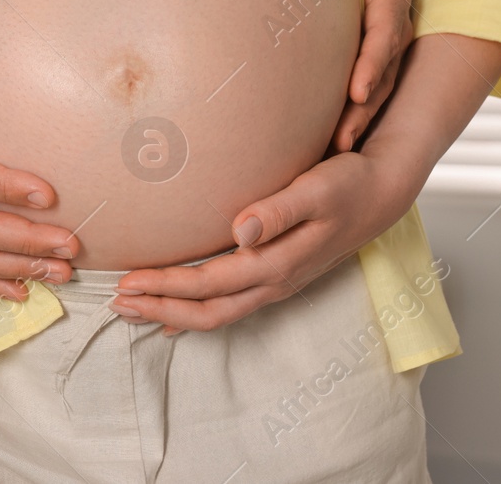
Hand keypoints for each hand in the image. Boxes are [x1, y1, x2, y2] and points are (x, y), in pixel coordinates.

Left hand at [111, 148, 418, 332]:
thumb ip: (278, 209)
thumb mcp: (316, 188)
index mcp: (278, 263)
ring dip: (174, 314)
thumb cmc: (348, 183)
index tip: (127, 281)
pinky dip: (198, 311)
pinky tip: (176, 315)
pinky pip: (232, 304)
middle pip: (208, 311)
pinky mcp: (278, 274)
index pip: (209, 284)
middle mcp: (275, 281)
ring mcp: (278, 282)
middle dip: (160, 310)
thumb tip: (241, 229)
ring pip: (218, 312)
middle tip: (117, 303)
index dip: (166, 287)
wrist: (383, 190)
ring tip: (134, 308)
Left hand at [319, 0, 412, 151]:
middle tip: (343, 137)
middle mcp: (391, 16)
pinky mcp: (363, 44)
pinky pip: (360, 82)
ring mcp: (380, 34)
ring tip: (333, 147)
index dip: (374, 61)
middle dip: (366, 105)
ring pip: (376, 82)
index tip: (358, 90)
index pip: (386, 27)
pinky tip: (320, 137)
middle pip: (383, 68)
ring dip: (357, 116)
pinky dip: (345, 108)